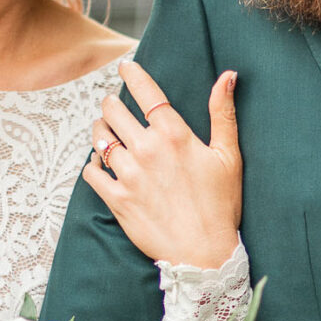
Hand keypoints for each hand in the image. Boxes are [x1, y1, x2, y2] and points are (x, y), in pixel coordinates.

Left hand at [83, 61, 241, 269]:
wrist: (204, 254)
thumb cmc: (221, 205)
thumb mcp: (229, 156)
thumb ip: (223, 112)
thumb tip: (227, 74)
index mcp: (174, 135)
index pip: (147, 91)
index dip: (133, 74)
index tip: (125, 66)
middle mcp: (147, 150)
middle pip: (114, 110)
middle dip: (112, 103)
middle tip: (114, 105)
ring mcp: (129, 175)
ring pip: (99, 138)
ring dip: (100, 129)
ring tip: (105, 130)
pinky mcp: (117, 199)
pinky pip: (91, 172)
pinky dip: (93, 164)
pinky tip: (100, 164)